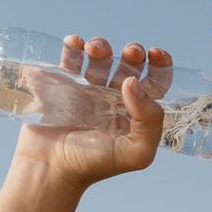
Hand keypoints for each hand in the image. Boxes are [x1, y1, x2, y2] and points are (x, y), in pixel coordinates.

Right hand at [11, 34, 174, 191]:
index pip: (155, 82)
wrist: (52, 169)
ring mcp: (88, 89)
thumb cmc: (96, 165)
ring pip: (101, 57)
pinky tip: (74, 42)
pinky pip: (70, 58)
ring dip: (102, 46)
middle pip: (129, 65)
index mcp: (136, 111)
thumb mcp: (136, 152)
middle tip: (131, 52)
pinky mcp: (63, 85)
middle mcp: (114, 98)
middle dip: (133, 53)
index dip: (160, 65)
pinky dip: (73, 45)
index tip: (155, 54)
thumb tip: (134, 83)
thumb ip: (149, 121)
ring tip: (94, 49)